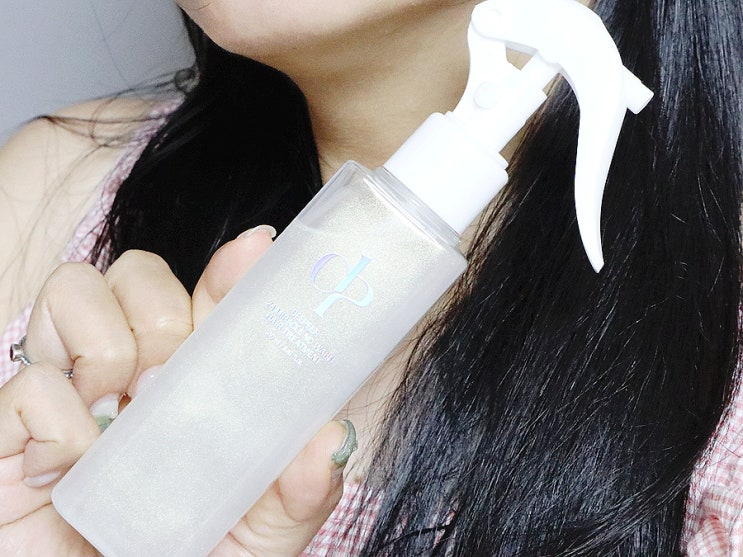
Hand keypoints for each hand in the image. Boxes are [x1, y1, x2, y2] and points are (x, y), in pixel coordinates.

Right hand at [0, 226, 351, 555]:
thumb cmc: (183, 555)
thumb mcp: (261, 531)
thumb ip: (300, 491)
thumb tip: (332, 438)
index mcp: (189, 379)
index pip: (207, 298)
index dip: (230, 268)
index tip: (258, 250)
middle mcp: (128, 369)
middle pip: (138, 273)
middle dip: (163, 315)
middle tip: (170, 383)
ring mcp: (69, 390)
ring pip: (74, 290)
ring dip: (107, 346)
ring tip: (119, 414)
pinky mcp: (12, 428)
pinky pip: (29, 382)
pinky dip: (58, 422)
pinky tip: (70, 468)